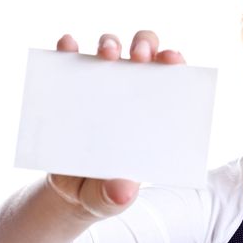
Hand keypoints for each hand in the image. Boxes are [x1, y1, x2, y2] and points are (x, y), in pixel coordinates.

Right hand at [48, 30, 184, 219]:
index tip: (173, 60)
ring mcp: (101, 86)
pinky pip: (70, 59)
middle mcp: (131, 92)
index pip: (172, 79)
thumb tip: (123, 190)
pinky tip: (67, 46)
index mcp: (153, 113)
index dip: (175, 63)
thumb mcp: (110, 200)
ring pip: (110, 49)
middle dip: (145, 45)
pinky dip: (68, 49)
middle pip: (144, 54)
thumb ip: (117, 197)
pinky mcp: (71, 87)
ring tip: (106, 54)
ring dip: (110, 43)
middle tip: (139, 56)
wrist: (70, 193)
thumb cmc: (104, 192)